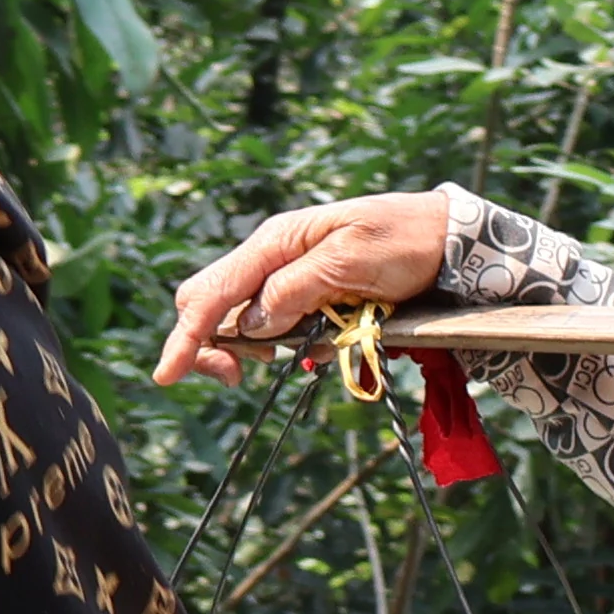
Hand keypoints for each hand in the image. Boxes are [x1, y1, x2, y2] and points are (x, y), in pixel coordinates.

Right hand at [152, 190, 462, 387]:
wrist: (446, 236)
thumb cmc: (404, 240)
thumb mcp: (351, 261)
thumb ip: (298, 289)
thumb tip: (252, 325)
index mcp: (276, 242)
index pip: (213, 292)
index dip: (187, 336)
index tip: (168, 374)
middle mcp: (272, 255)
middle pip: (209, 301)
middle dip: (207, 342)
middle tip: (238, 377)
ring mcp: (287, 273)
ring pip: (238, 315)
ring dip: (245, 346)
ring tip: (279, 360)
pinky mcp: (306, 291)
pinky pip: (272, 321)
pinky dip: (275, 342)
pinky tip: (300, 349)